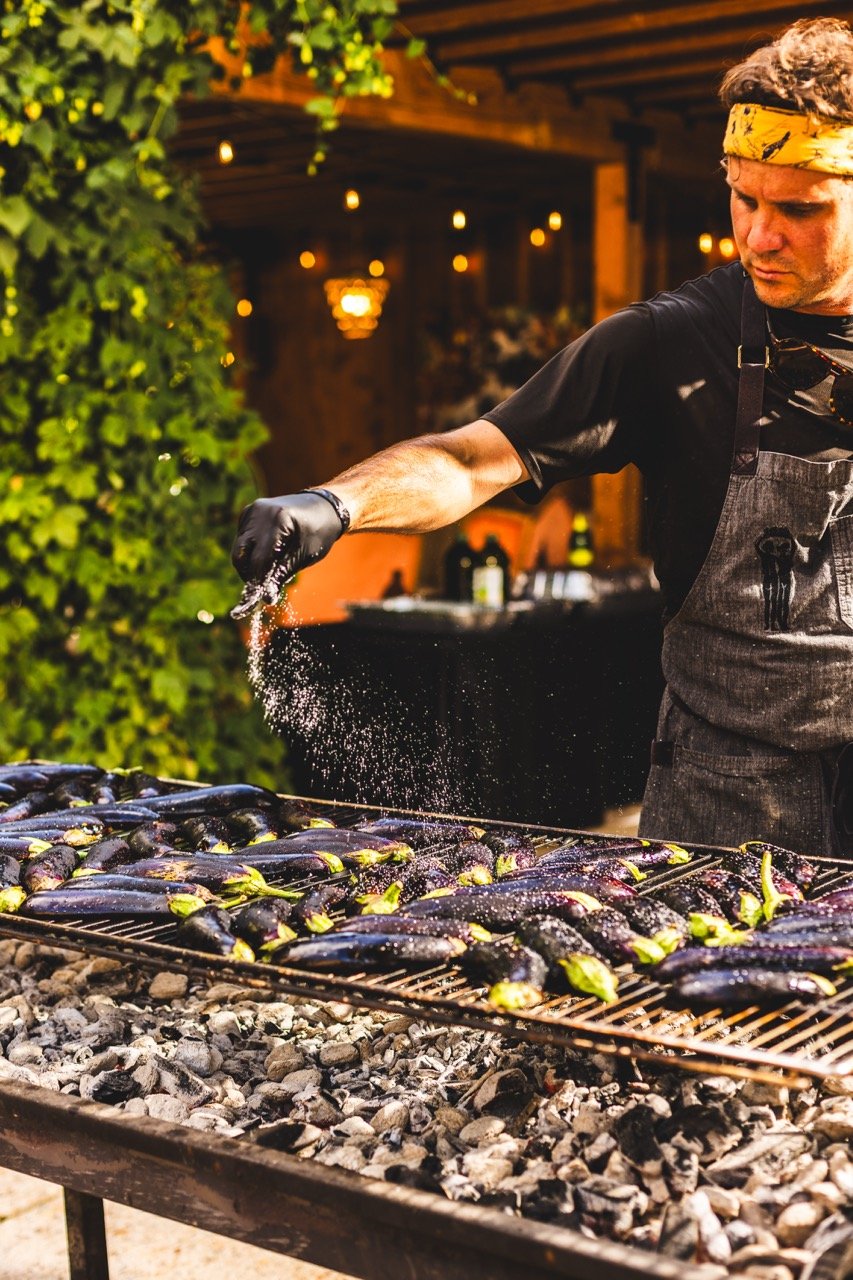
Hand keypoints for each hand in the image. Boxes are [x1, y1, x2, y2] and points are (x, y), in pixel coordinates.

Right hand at [230, 490, 347, 619]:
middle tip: (261, 589)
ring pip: (238, 549)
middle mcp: (260, 512)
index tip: (260, 601)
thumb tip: (266, 598)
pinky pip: (241, 540)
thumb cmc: (317, 532)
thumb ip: (282, 574)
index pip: (260, 560)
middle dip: (249, 575)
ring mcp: (251, 511)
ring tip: (269, 571)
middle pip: (241, 554)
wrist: (321, 506)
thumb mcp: (304, 555)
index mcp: (278, 520)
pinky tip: (268, 553)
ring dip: (249, 565)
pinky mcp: (247, 512)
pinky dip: (250, 552)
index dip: (259, 583)